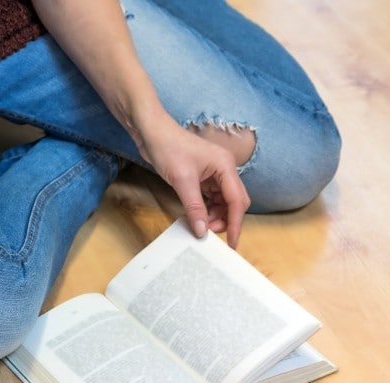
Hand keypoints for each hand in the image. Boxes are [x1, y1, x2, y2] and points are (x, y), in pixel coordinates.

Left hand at [137, 113, 250, 247]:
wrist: (152, 132)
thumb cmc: (168, 147)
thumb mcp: (182, 181)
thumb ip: (195, 208)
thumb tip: (203, 230)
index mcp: (226, 166)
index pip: (237, 201)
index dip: (236, 223)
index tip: (232, 243)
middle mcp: (224, 169)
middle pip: (233, 202)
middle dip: (224, 220)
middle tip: (208, 234)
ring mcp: (214, 173)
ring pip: (222, 202)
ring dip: (214, 215)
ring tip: (199, 225)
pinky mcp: (203, 176)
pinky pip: (210, 198)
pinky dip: (205, 209)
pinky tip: (195, 216)